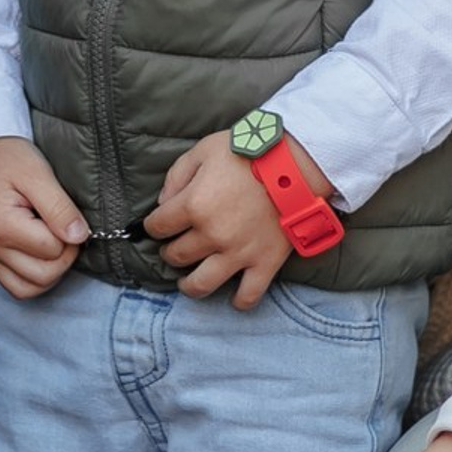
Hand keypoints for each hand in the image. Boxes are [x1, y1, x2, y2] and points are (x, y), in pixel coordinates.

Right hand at [0, 138, 85, 298]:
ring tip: (55, 242)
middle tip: (66, 228)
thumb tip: (80, 236)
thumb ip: (59, 207)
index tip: (67, 211)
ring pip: (29, 289)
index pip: (52, 250)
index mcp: (2, 226)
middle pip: (43, 276)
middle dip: (64, 256)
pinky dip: (34, 278)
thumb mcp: (37, 173)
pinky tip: (42, 255)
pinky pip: (15, 285)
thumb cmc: (8, 157)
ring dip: (51, 271)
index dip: (69, 233)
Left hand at [145, 129, 318, 307]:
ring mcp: (238, 253)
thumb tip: (162, 203)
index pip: (158, 226)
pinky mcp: (264, 263)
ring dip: (188, 285)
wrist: (298, 164)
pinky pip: (248, 295)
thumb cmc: (250, 152)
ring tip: (187, 281)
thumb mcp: (204, 150)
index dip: (153, 225)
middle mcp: (211, 234)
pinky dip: (239, 301)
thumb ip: (176, 176)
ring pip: (201, 284)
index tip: (158, 224)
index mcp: (193, 205)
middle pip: (176, 255)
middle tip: (175, 246)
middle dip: (170, 251)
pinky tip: (233, 296)